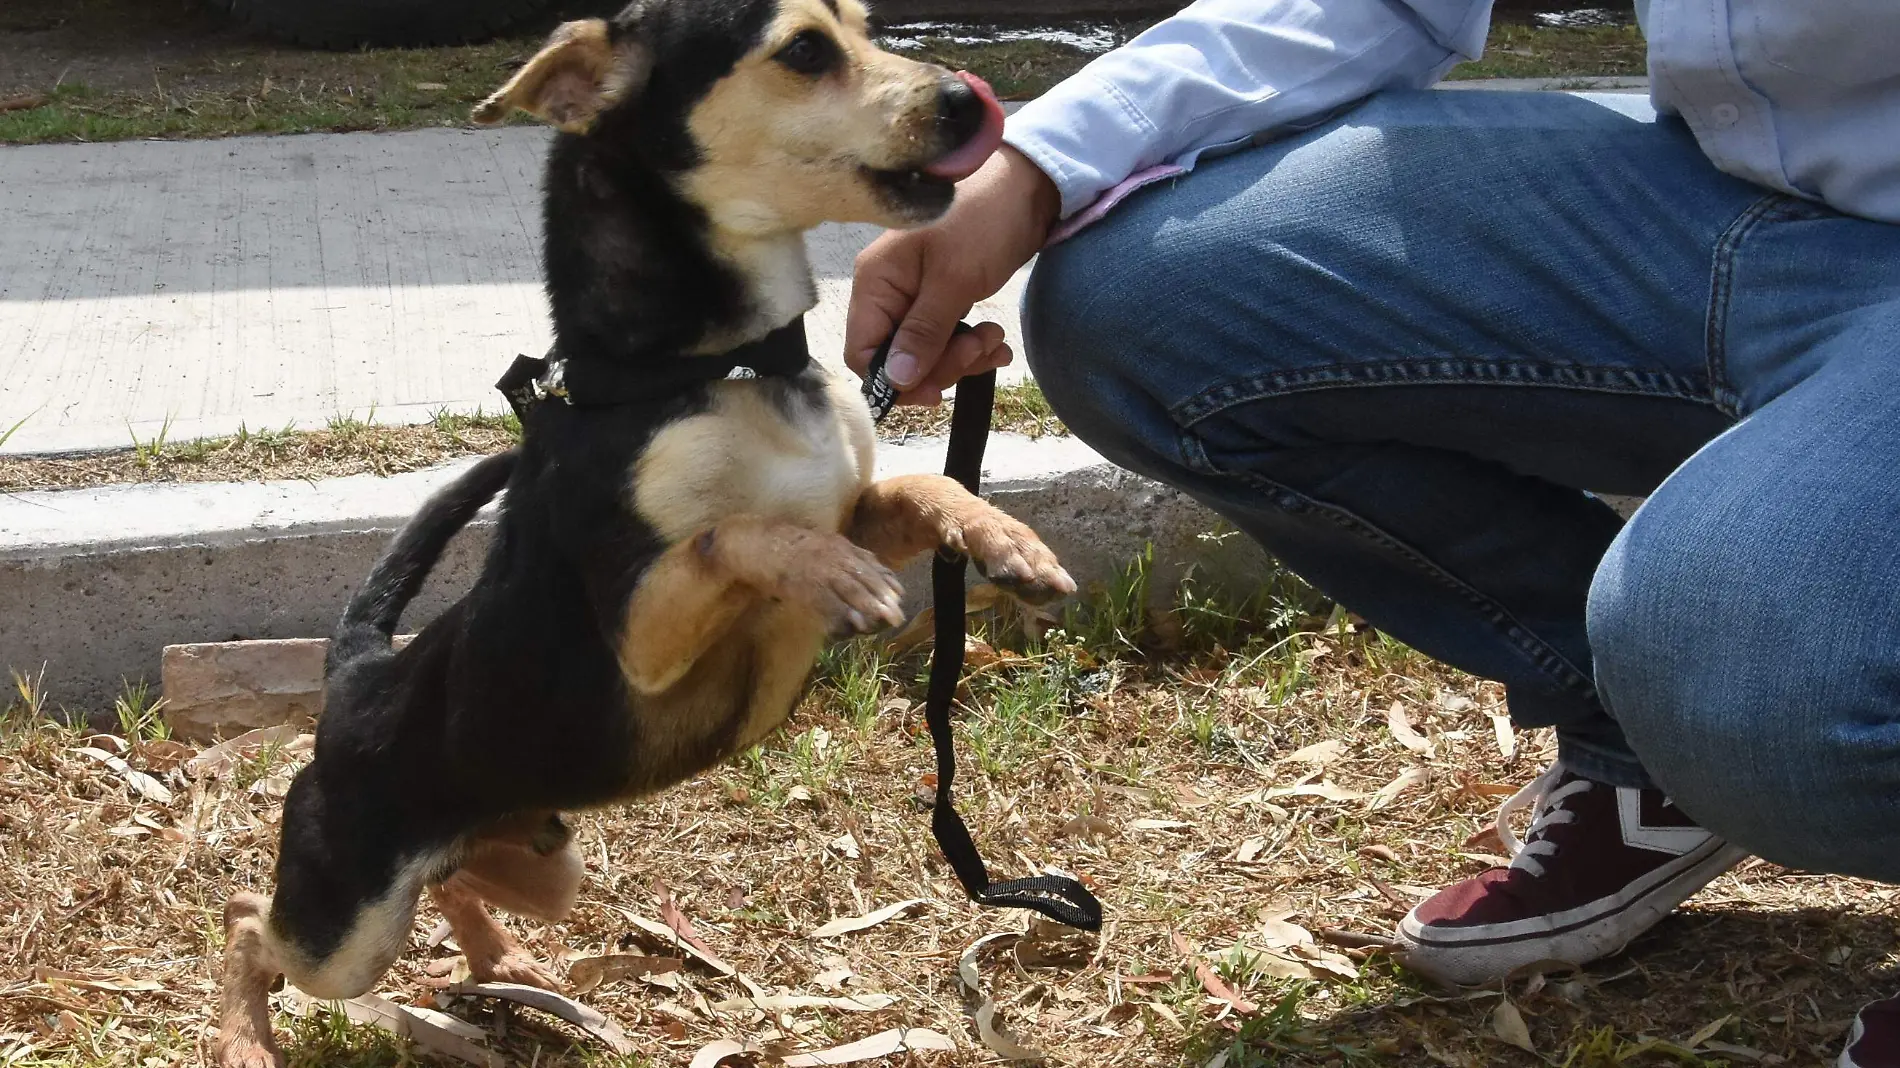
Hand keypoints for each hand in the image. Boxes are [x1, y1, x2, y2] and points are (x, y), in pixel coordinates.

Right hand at [845, 144, 1060, 405]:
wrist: (1028, 183)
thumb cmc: (984, 219)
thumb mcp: (954, 279)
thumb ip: (922, 333)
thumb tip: (894, 381)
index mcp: (875, 282)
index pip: (862, 353)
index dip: (894, 380)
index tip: (936, 390)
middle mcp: (887, 291)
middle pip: (896, 358)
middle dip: (940, 364)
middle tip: (979, 348)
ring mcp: (915, 294)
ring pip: (925, 353)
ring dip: (963, 357)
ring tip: (995, 338)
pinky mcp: (944, 297)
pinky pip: (947, 338)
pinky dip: (972, 346)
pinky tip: (997, 342)